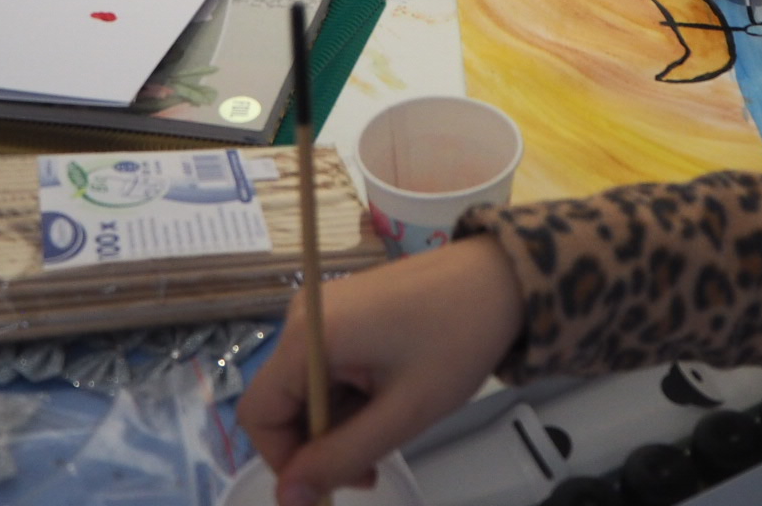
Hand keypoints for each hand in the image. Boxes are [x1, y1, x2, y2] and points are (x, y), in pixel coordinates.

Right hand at [238, 236, 524, 505]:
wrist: (502, 278)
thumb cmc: (457, 341)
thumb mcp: (402, 413)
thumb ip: (341, 458)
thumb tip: (288, 497)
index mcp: (309, 334)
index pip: (259, 413)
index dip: (286, 460)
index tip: (333, 483)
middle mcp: (303, 315)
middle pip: (282, 401)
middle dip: (319, 444)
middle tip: (371, 468)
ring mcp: (323, 308)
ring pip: (307, 388)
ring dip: (338, 423)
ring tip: (390, 428)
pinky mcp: (344, 309)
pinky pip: (327, 366)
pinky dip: (349, 395)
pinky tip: (388, 399)